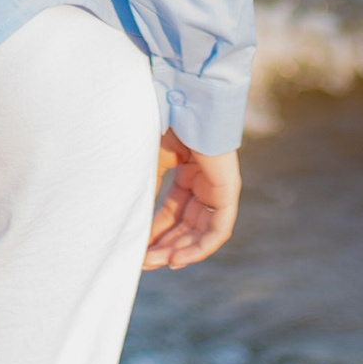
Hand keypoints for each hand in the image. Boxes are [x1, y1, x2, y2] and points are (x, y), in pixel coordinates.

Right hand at [145, 133, 239, 270]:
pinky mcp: (228, 190)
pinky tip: (178, 258)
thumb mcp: (151, 165)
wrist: (185, 100)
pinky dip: (201, 247)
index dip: (156, 233)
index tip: (137, 251)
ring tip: (157, 263)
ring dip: (181, 251)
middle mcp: (204, 183)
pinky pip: (219, 229)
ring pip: (202, 232)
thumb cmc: (166, 124)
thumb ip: (147, 194)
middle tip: (144, 263)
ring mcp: (218, 187)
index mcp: (186, 173)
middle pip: (186, 226)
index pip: (172, 213)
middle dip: (165, 246)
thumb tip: (134, 225)